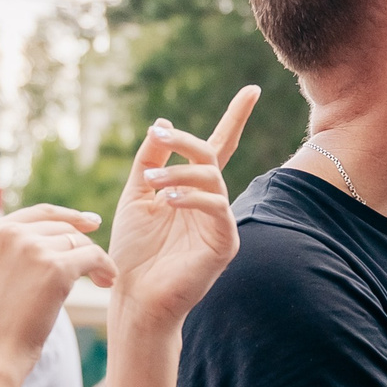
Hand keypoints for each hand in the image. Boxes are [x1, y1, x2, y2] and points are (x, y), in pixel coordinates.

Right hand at [0, 204, 122, 376]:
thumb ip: (15, 251)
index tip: (91, 224)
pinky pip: (94, 257)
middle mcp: (10, 232)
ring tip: (103, 280)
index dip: (70, 216)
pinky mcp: (55, 267)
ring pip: (80, 243)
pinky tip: (107, 282)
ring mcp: (33, 247)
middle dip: (84, 245)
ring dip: (96, 260)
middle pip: (63, 228)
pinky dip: (106, 268)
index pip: (40, 213)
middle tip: (99, 268)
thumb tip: (57, 238)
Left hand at [106, 86, 258, 331]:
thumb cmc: (134, 252)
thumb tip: (161, 123)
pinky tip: (168, 199)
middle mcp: (211, 202)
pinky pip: (217, 207)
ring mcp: (220, 222)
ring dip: (179, 170)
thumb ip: (148, 161)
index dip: (235, 118)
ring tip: (151, 181)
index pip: (218, 147)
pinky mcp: (225, 243)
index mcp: (192, 190)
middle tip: (158, 138)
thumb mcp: (135, 197)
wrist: (135, 296)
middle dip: (185, 141)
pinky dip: (192, 196)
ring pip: (212, 177)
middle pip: (211, 155)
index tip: (252, 89)